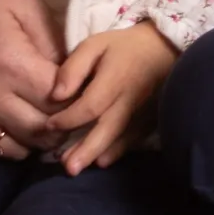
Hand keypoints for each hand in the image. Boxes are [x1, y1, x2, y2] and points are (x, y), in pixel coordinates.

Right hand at [0, 0, 65, 153]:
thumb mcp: (23, 4)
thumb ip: (53, 40)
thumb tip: (74, 75)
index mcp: (10, 63)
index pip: (60, 102)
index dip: (77, 100)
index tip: (82, 92)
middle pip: (41, 133)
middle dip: (62, 126)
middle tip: (69, 114)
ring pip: (15, 150)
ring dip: (34, 140)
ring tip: (41, 122)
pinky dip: (4, 142)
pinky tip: (9, 122)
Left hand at [46, 22, 178, 174]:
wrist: (164, 49)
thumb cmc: (124, 47)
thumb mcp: (96, 45)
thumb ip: (74, 67)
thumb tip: (56, 95)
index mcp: (115, 79)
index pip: (90, 106)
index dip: (68, 118)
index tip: (49, 125)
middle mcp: (130, 100)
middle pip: (107, 129)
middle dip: (86, 150)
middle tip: (67, 169)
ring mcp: (142, 113)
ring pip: (119, 139)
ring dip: (97, 154)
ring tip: (75, 169)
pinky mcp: (149, 119)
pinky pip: (132, 139)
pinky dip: (117, 152)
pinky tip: (101, 161)